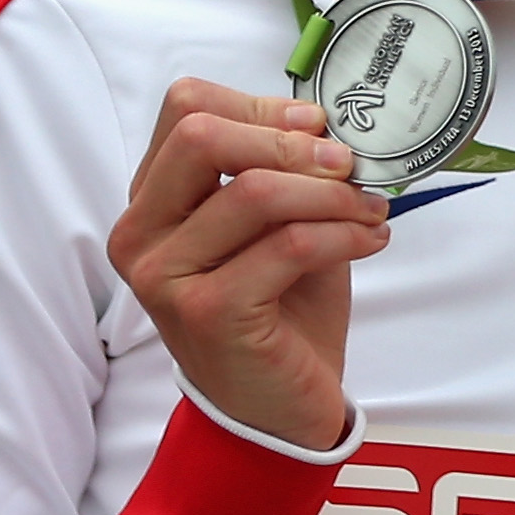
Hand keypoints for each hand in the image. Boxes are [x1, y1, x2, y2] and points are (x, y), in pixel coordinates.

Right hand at [109, 77, 389, 451]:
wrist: (277, 408)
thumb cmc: (280, 311)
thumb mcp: (279, 227)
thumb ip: (284, 174)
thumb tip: (324, 122)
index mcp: (152, 203)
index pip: (184, 109)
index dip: (260, 106)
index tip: (318, 127)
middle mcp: (143, 234)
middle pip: (200, 135)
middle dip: (289, 142)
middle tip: (347, 166)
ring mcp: (167, 275)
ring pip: (253, 191)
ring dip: (331, 194)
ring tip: (370, 212)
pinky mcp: (209, 312)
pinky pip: (289, 245)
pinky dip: (344, 234)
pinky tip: (371, 241)